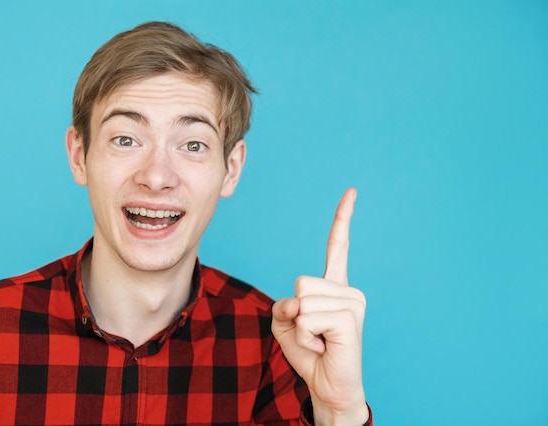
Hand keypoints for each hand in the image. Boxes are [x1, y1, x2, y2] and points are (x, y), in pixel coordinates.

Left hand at [272, 188, 367, 424]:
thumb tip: (298, 302)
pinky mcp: (350, 319)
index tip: (351, 192)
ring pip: (303, 300)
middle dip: (295, 312)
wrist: (328, 386)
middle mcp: (348, 290)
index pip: (338, 246)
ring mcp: (353, 303)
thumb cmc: (309, 354)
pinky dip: (306, 337)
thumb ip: (285, 304)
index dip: (342, 219)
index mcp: (334, 286)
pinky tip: (323, 346)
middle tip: (312, 334)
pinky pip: (308, 318)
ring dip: (300, 328)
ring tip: (318, 341)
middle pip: (301, 281)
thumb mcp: (285, 323)